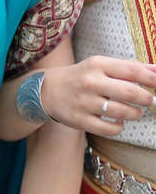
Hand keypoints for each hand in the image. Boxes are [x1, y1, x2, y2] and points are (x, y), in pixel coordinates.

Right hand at [41, 56, 155, 134]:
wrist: (47, 90)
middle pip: (130, 92)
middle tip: (151, 100)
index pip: (132, 70)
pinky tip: (118, 121)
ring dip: (135, 113)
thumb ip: (128, 67)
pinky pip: (110, 129)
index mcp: (97, 64)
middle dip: (147, 98)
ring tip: (135, 111)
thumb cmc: (81, 76)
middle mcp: (91, 82)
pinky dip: (119, 127)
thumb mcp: (100, 65)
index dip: (151, 78)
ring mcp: (85, 102)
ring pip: (122, 113)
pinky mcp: (80, 120)